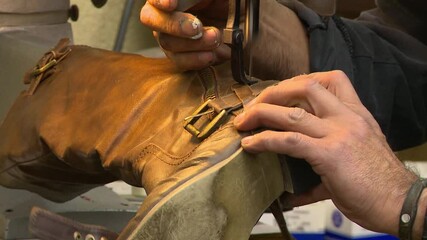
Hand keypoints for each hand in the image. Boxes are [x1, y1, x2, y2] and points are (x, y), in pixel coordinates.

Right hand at [140, 0, 229, 69]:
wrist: (242, 19)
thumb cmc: (230, 2)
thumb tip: (178, 1)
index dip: (159, 0)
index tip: (171, 5)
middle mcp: (165, 11)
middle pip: (150, 18)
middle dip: (175, 25)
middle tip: (197, 29)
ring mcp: (171, 34)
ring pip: (167, 43)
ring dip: (193, 44)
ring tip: (217, 38)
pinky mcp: (182, 54)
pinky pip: (180, 61)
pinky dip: (197, 59)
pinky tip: (213, 54)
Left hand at [233, 70, 417, 234]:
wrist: (402, 203)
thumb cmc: (380, 185)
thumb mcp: (358, 157)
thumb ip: (325, 162)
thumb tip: (295, 189)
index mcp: (356, 115)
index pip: (331, 79)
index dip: (300, 80)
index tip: (281, 92)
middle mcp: (347, 118)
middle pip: (305, 86)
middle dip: (273, 92)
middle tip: (254, 106)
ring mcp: (338, 134)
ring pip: (291, 112)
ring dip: (261, 113)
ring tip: (243, 122)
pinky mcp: (329, 155)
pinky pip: (289, 140)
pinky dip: (264, 140)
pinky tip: (250, 145)